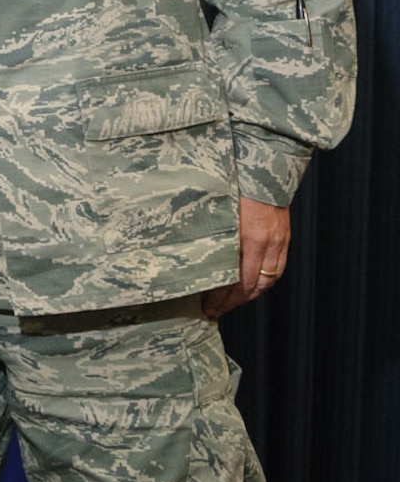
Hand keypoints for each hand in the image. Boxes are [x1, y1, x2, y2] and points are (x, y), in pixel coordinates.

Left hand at [203, 196, 290, 316]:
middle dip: (233, 302)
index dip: (224, 298)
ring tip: (231, 304)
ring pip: (267, 281)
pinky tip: (252, 288)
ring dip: (249, 296)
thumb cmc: (236, 186)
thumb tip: (198, 258)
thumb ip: (214, 236)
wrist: (262, 170)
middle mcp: (268, 244)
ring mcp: (279, 242)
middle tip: (215, 311)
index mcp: (251, 237)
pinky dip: (264, 283)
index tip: (208, 306)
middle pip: (253, 286)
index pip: (239, 281)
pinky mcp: (284, 239)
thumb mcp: (219, 212)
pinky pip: (277, 270)